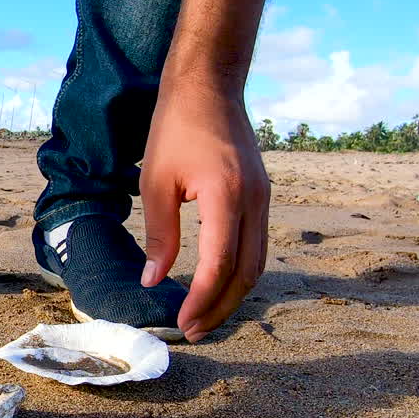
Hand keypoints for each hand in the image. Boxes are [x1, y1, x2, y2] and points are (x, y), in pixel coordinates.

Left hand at [139, 79, 269, 342]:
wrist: (208, 85)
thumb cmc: (175, 128)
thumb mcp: (155, 183)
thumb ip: (159, 236)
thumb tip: (154, 281)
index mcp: (226, 196)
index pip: (220, 264)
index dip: (201, 300)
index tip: (181, 323)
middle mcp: (255, 201)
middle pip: (246, 273)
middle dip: (221, 308)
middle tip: (193, 332)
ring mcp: (264, 198)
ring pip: (257, 263)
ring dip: (233, 295)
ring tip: (204, 317)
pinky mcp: (262, 195)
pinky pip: (256, 245)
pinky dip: (239, 272)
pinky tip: (217, 285)